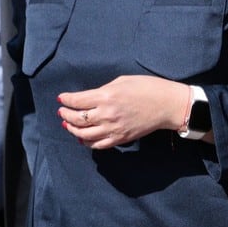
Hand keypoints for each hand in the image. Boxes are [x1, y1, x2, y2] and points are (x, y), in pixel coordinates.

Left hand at [58, 76, 190, 150]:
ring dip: (72, 130)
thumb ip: (103, 91)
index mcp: (105, 97)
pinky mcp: (120, 138)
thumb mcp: (121, 81)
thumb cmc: (147, 87)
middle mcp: (106, 114)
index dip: (66, 100)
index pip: (77, 101)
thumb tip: (91, 98)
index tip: (62, 99)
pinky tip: (83, 137)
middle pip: (77, 119)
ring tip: (68, 125)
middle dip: (66, 115)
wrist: (166, 105)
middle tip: (62, 112)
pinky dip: (87, 142)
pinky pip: (98, 145)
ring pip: (84, 134)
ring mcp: (113, 129)